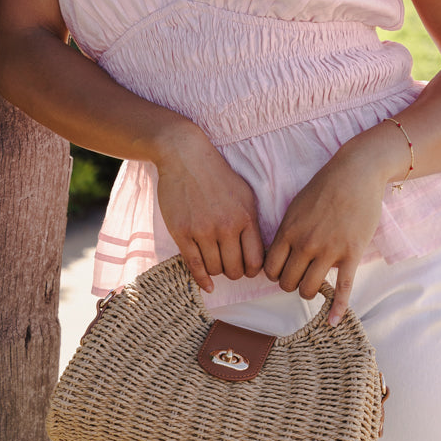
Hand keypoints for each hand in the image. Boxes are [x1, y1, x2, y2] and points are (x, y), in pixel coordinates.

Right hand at [153, 123, 264, 292]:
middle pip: (235, 270)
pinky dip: (201, 279)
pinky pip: (194, 265)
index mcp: (245, 217)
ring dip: (217, 271)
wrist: (185, 156)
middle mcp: (226, 227)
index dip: (253, 270)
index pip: (256, 260)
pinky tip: (206, 284)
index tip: (248, 267)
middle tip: (230, 266)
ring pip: (214, 269)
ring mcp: (203, 231)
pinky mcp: (182, 232)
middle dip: (234, 272)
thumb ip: (251, 223)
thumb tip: (258, 252)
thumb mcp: (245, 194)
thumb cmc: (217, 175)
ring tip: (216, 262)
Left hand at [263, 142, 386, 325]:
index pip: (270, 269)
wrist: (356, 173)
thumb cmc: (324, 187)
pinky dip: (337, 308)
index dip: (275, 274)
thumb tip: (277, 256)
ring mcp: (329, 250)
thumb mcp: (296, 206)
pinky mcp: (351, 253)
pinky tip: (333, 322)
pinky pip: (343, 288)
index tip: (284, 270)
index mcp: (288, 231)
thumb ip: (287, 232)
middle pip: (288, 283)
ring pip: (309, 289)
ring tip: (314, 284)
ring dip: (309, 292)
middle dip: (292, 283)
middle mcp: (305, 243)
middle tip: (300, 276)